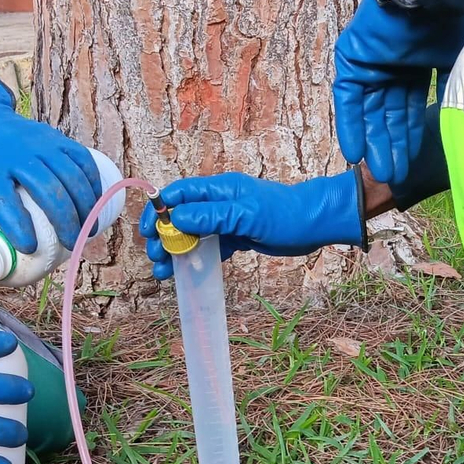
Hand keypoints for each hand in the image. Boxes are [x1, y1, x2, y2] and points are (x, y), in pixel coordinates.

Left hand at [0, 69, 100, 251]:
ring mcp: (39, 142)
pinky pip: (81, 160)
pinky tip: (97, 202)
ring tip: (90, 229)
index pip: (4, 200)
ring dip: (85, 206)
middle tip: (72, 245)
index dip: (19, 226)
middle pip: (48, 190)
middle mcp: (16, 153)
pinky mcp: (55, 137)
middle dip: (66, 221)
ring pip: (71, 175)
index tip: (30, 248)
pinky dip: (93, 182)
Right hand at [139, 173, 361, 279]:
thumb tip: (176, 218)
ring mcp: (227, 220)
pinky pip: (210, 247)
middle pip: (180, 217)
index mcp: (219, 189)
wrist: (315, 225)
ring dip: (177, 252)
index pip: (177, 194)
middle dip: (164, 237)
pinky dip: (197, 260)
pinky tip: (187, 274)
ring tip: (164, 273)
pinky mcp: (236, 237)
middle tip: (156, 258)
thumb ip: (212, 216)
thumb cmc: (286, 214)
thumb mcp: (247, 215)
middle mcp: (219, 202)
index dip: (158, 210)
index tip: (147, 231)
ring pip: (193, 235)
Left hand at [333, 0, 463, 185]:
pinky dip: (350, 125)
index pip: (407, 110)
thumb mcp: (456, 62)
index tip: (412, 164)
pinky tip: (355, 153)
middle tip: (395, 176)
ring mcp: (368, 64)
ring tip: (379, 172)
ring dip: (373, 142)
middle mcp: (389, 68)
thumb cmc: (443, 21)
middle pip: (387, 115)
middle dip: (391, 146)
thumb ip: (452, 90)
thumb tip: (459, 122)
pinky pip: (347, 99)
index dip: (409, 138)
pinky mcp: (351, 60)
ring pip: (368, 112)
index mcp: (412, 68)